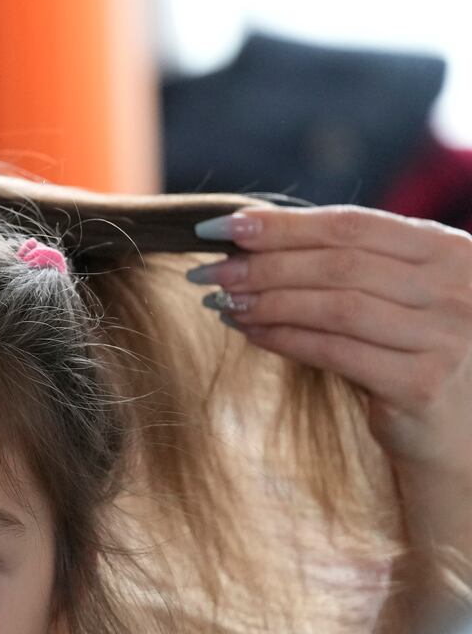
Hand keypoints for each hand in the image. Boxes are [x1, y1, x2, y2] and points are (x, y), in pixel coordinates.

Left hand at [187, 205, 470, 473]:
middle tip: (209, 270)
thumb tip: (247, 231)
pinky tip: (249, 333)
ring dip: (267, 301)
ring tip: (222, 301)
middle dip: (263, 264)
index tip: (223, 226)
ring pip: (334, 306)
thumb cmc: (408, 350)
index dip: (283, 224)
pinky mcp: (424, 384)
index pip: (352, 224)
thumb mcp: (394, 293)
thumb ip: (344, 260)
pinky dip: (283, 339)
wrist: (455, 432)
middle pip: (339, 263)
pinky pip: (334, 352)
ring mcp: (447, 337)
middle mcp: (458, 288)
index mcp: (449, 249)